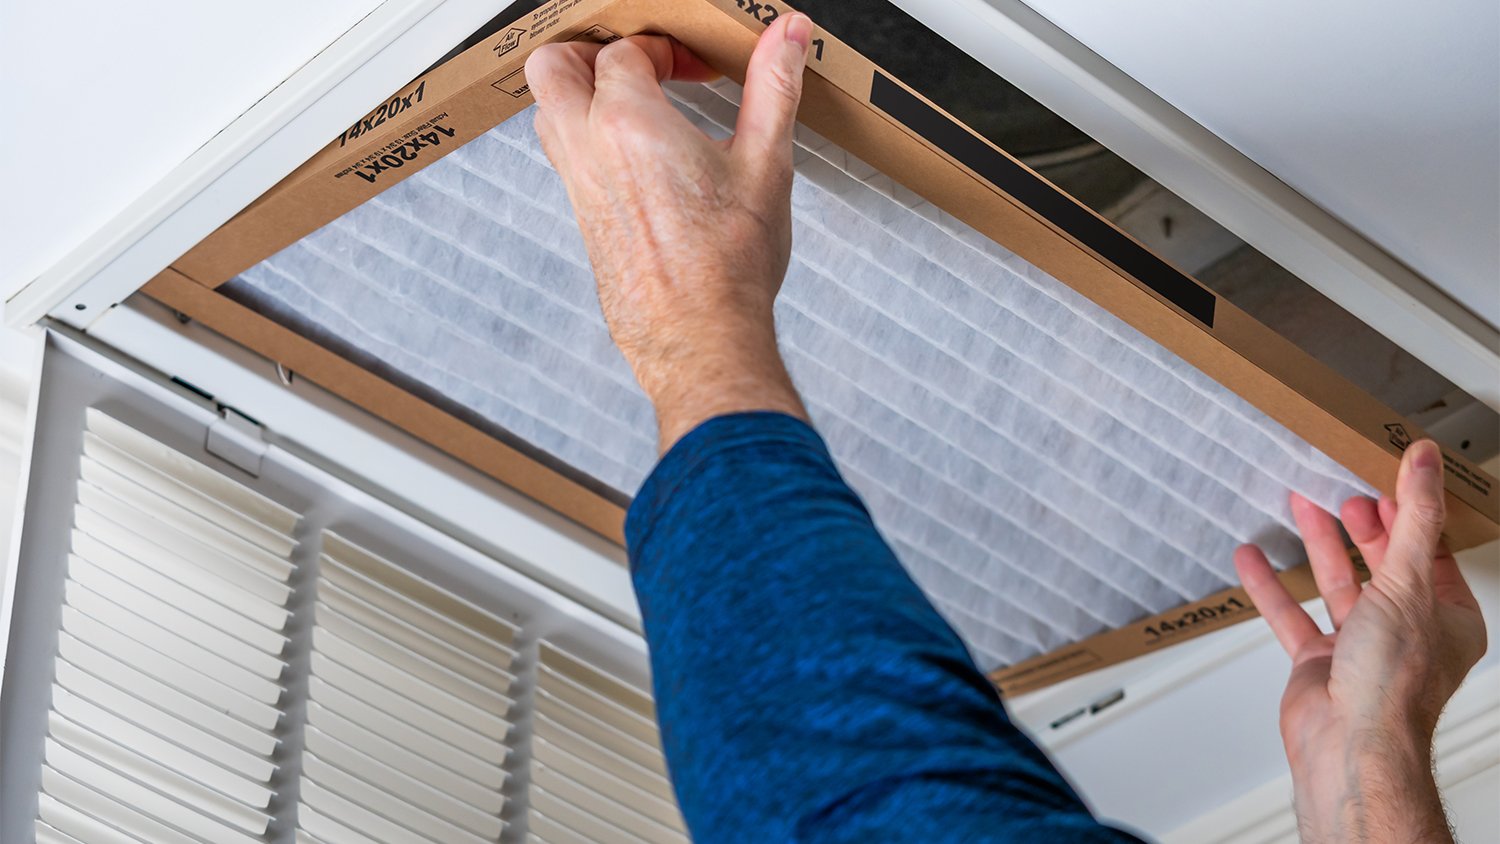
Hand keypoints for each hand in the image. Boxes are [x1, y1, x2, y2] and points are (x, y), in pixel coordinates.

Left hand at [525, 15, 814, 451]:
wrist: (702, 339)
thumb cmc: (729, 267)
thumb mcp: (765, 163)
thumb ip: (774, 87)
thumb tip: (789, 34)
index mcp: (628, 124)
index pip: (624, 52)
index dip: (663, 49)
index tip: (695, 68)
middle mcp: (589, 151)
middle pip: (552, 67)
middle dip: (590, 53)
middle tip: (639, 65)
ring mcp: (579, 190)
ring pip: (549, 115)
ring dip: (582, 97)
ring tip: (637, 106)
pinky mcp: (583, 222)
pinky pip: (566, 161)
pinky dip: (589, 141)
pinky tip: (639, 159)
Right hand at [1235, 439, 1485, 842]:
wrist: (1350, 743)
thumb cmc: (1392, 682)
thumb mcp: (1409, 582)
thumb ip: (1413, 519)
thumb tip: (1425, 462)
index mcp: (1447, 616)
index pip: (1430, 549)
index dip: (1408, 510)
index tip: (1387, 474)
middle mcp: (1406, 631)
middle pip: (1383, 563)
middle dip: (1360, 524)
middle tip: (1340, 487)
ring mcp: (1360, 647)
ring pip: (1337, 584)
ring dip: (1317, 545)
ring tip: (1299, 504)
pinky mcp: (1318, 662)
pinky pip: (1292, 614)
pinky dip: (1271, 585)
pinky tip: (1252, 559)